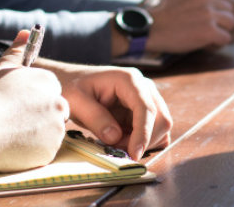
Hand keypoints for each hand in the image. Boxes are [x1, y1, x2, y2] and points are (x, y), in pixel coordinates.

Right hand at [0, 30, 69, 172]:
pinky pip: (45, 150)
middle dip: (38, 117)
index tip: (16, 106)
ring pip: (50, 132)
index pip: (49, 91)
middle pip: (54, 111)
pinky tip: (13, 146)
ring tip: (10, 133)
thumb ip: (16, 51)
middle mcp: (58, 102)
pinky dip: (32, 150)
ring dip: (36, 134)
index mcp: (48, 82)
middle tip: (13, 121)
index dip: (32, 100)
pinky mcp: (51, 150)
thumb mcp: (0, 69)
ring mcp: (56, 128)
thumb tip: (25, 32)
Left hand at [38, 62, 172, 160]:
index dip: (143, 133)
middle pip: (161, 119)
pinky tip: (124, 142)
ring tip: (115, 143)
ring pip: (160, 127)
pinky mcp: (144, 111)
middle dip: (143, 140)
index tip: (134, 154)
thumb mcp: (76, 101)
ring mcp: (147, 99)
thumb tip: (115, 137)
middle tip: (117, 149)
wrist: (71, 82)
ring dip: (142, 142)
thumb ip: (95, 118)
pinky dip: (143, 142)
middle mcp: (144, 87)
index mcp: (129, 80)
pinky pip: (154, 131)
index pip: (146, 108)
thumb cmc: (72, 87)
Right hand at [146, 0, 233, 52]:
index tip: (215, 7)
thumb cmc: (163, 16)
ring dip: (223, 32)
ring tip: (208, 37)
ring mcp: (208, 14)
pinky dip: (218, 44)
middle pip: (231, 7)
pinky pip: (226, 38)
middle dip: (224, 19)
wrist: (149, 30)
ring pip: (232, 23)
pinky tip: (205, 44)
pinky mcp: (209, 30)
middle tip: (211, 28)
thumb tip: (222, 1)